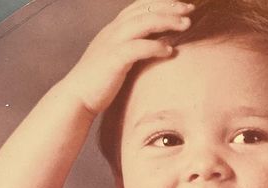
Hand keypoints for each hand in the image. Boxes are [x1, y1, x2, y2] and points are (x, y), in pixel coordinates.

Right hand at [60, 0, 193, 114]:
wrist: (77, 97)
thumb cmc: (99, 82)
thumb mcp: (116, 58)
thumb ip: (131, 49)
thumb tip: (153, 49)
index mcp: (114, 29)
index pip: (140, 6)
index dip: (161, 2)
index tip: (182, 5)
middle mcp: (113, 30)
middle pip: (145, 9)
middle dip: (169, 6)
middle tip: (190, 9)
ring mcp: (113, 43)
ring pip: (143, 22)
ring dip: (167, 21)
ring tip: (187, 25)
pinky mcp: (114, 60)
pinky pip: (138, 48)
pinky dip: (155, 46)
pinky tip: (170, 50)